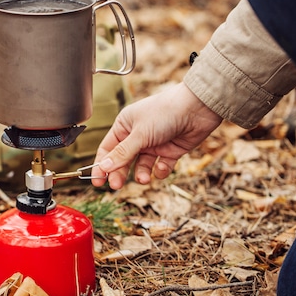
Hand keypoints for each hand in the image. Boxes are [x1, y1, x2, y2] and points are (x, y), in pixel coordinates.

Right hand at [91, 83, 222, 188]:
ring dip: (141, 174)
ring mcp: (153, 144)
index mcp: (124, 125)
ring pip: (141, 166)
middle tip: (116, 186)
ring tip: (144, 178)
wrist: (197, 109)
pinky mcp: (169, 151)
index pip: (108, 149)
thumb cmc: (165, 112)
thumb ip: (122, 153)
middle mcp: (137, 135)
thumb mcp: (139, 134)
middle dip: (120, 173)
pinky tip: (162, 167)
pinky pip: (160, 167)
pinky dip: (160, 171)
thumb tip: (104, 167)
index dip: (102, 165)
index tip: (97, 181)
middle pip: (123, 160)